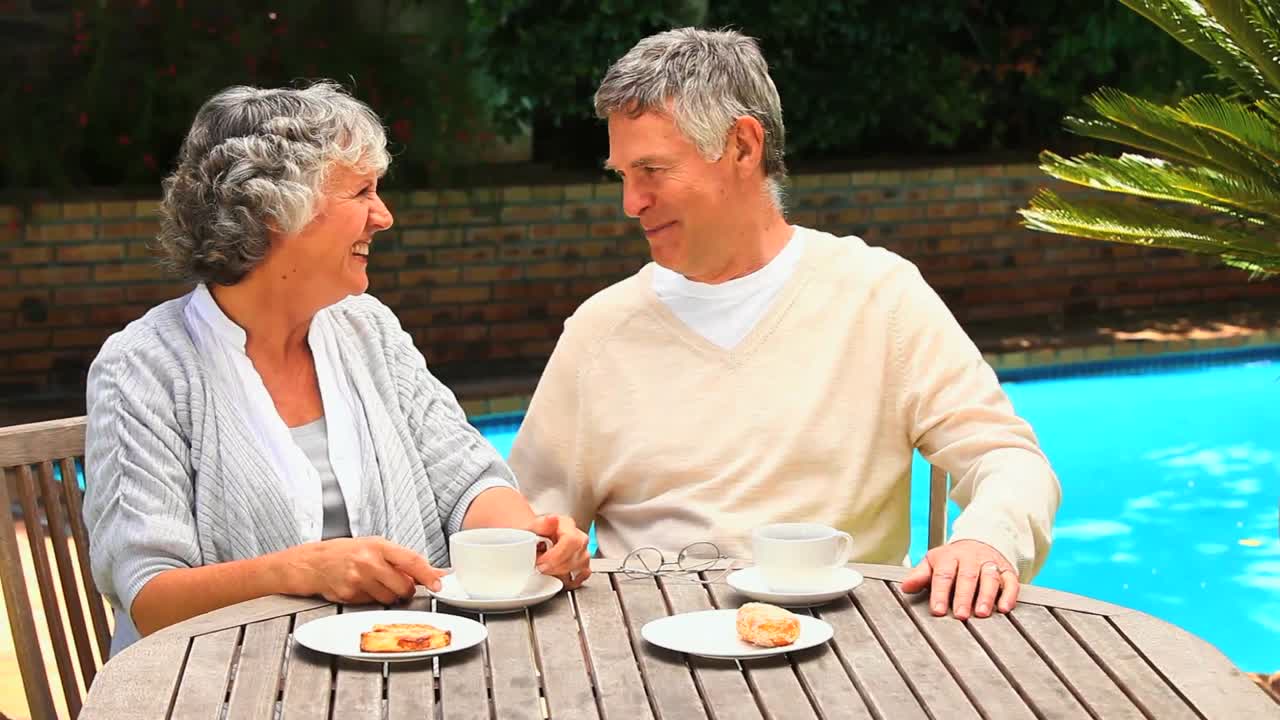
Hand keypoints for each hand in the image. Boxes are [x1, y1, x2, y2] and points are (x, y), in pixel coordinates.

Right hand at [282, 537, 446, 604]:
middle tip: (398, 583)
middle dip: (406, 589)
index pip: (411, 560)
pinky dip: (372, 599)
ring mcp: (358, 580)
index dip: (427, 574)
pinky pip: (373, 603)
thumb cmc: (346, 552)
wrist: (314, 563)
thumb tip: (432, 572)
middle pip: (403, 586)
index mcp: (378, 546)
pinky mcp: (351, 595)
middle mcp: (369, 562)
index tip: (438, 583)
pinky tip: (362, 588)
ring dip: (389, 595)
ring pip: (390, 598)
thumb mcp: (375, 547)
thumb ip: (402, 559)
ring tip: (375, 582)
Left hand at [528, 514, 591, 588]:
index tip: (540, 562)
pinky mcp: (583, 565)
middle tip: (540, 568)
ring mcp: (583, 551)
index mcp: (567, 524)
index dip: (556, 556)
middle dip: (555, 567)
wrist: (535, 541)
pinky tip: (557, 576)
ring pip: (580, 568)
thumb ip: (540, 524)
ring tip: (546, 570)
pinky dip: (569, 580)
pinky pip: (582, 576)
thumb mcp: (531, 527)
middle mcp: (579, 537)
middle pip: (576, 556)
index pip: (571, 541)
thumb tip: (551, 519)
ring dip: (560, 574)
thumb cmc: (534, 534)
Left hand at [900, 540, 1018, 619]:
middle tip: (961, 615)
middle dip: (964, 597)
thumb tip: (906, 586)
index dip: (940, 593)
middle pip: (967, 577)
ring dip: (986, 596)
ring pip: (989, 578)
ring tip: (982, 613)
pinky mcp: (1007, 570)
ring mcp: (990, 563)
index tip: (938, 610)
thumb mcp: (933, 562)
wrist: (979, 541)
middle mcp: (971, 558)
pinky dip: (1009, 594)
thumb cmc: (953, 559)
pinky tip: (1004, 607)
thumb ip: (920, 575)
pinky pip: (1010, 581)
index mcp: (949, 557)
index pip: (943, 575)